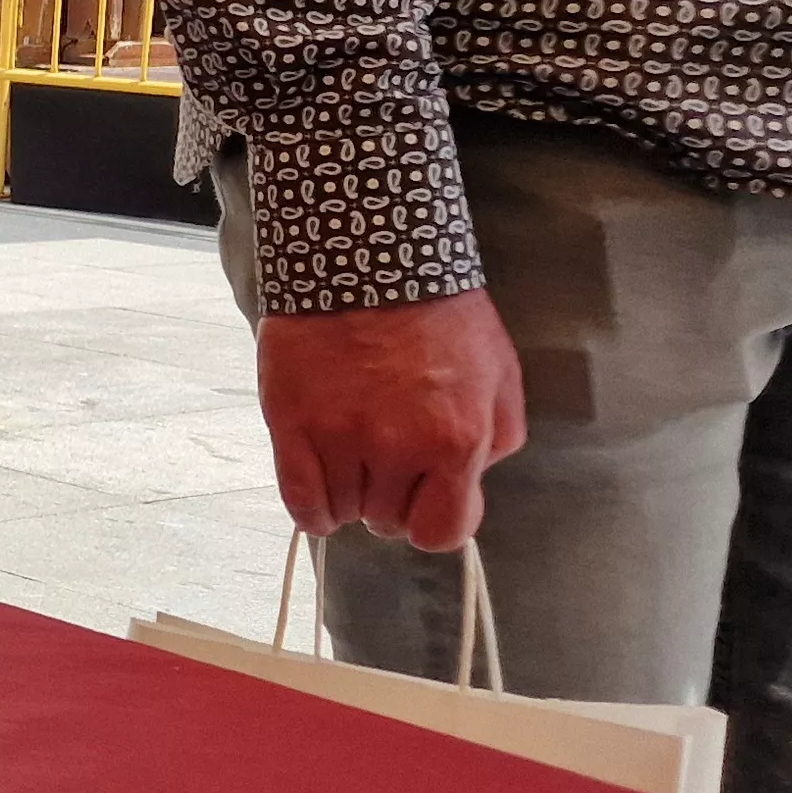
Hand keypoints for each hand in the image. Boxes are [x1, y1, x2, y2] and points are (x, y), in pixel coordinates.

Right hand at [256, 289, 527, 550]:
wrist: (366, 261)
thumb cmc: (439, 314)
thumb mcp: (500, 374)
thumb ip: (496, 439)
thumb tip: (468, 482)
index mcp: (455, 441)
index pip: (443, 531)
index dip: (435, 520)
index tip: (426, 502)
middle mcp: (395, 449)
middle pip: (388, 521)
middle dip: (392, 499)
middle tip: (387, 461)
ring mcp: (337, 439)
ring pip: (345, 512)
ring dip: (351, 494)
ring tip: (354, 458)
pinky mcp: (291, 426)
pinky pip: (299, 501)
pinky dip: (311, 510)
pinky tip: (320, 493)